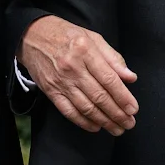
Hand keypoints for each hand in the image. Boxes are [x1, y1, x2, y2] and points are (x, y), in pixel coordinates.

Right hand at [19, 16, 138, 135]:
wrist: (31, 36)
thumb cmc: (66, 35)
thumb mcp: (93, 38)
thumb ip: (113, 58)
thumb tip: (130, 77)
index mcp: (85, 51)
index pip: (109, 79)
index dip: (123, 97)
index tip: (133, 109)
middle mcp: (73, 67)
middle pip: (99, 96)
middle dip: (117, 114)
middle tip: (129, 123)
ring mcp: (60, 81)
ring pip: (86, 107)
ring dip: (104, 121)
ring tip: (116, 128)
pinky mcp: (50, 91)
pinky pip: (68, 111)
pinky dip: (83, 122)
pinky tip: (96, 127)